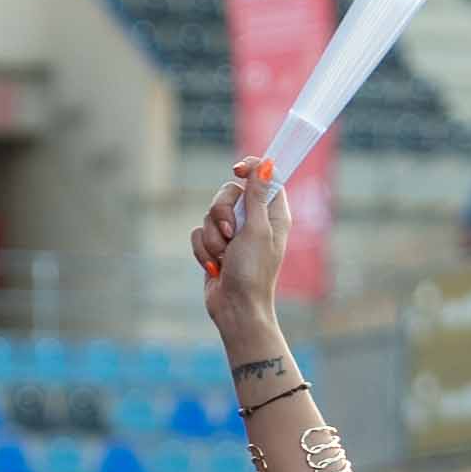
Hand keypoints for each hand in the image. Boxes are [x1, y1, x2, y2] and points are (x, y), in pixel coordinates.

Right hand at [192, 160, 291, 336]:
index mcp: (272, 214)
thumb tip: (267, 164)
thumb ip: (257, 195)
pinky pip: (199, 232)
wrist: (235, 307)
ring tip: (224, 258)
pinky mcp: (215, 246)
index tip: (237, 170)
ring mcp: (233, 234)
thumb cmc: (253, 272)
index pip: (264, 178)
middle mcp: (253, 220)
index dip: (251, 169)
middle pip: (229, 192)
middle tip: (231, 233)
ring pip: (210, 214)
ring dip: (213, 238)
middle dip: (222, 212)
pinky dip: (203, 249)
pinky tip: (214, 266)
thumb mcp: (257, 230)